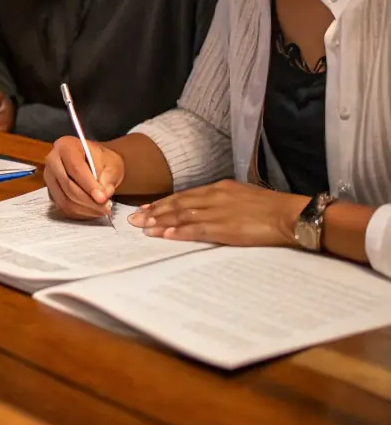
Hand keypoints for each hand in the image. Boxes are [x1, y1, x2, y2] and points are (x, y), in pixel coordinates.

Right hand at [43, 136, 122, 219]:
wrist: (95, 163)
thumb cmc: (102, 161)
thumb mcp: (112, 164)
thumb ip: (108, 179)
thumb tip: (103, 196)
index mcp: (66, 146)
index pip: (75, 167)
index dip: (88, 185)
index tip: (102, 198)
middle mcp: (52, 160)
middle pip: (67, 185)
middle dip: (88, 200)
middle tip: (105, 208)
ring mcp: (49, 177)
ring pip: (64, 199)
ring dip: (84, 209)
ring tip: (101, 210)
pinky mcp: (50, 191)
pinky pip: (63, 206)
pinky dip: (79, 213)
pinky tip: (92, 211)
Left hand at [127, 179, 307, 246]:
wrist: (289, 213)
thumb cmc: (269, 206)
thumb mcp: (242, 195)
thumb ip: (222, 199)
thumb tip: (207, 206)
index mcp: (218, 188)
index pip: (183, 196)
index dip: (163, 203)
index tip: (146, 208)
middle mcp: (214, 197)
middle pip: (177, 204)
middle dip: (154, 212)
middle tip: (134, 219)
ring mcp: (218, 212)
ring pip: (182, 216)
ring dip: (161, 223)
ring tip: (143, 228)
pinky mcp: (226, 228)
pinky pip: (198, 230)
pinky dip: (180, 232)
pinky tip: (167, 236)